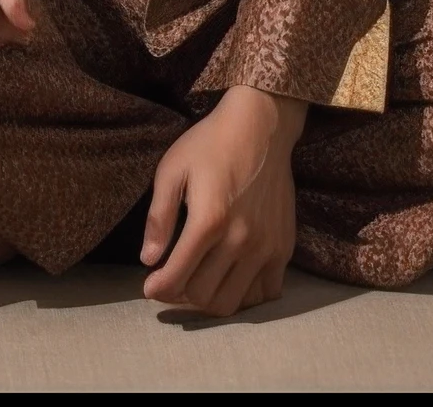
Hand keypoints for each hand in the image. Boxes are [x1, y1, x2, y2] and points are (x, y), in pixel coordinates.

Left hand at [141, 84, 306, 315]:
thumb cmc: (209, 145)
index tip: (149, 288)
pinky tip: (229, 279)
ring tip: (196, 284)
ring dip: (210, 301)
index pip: (178, 276)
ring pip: (235, 302)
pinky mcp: (284, 248)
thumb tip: (148, 259)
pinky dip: (244, 295)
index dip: (159, 289)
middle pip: (205, 295)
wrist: (261, 129)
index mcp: (208, 221)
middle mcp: (241, 240)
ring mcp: (266, 248)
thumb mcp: (172, 170)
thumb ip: (159, 217)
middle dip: (180, 295)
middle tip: (170, 282)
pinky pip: (266, 293)